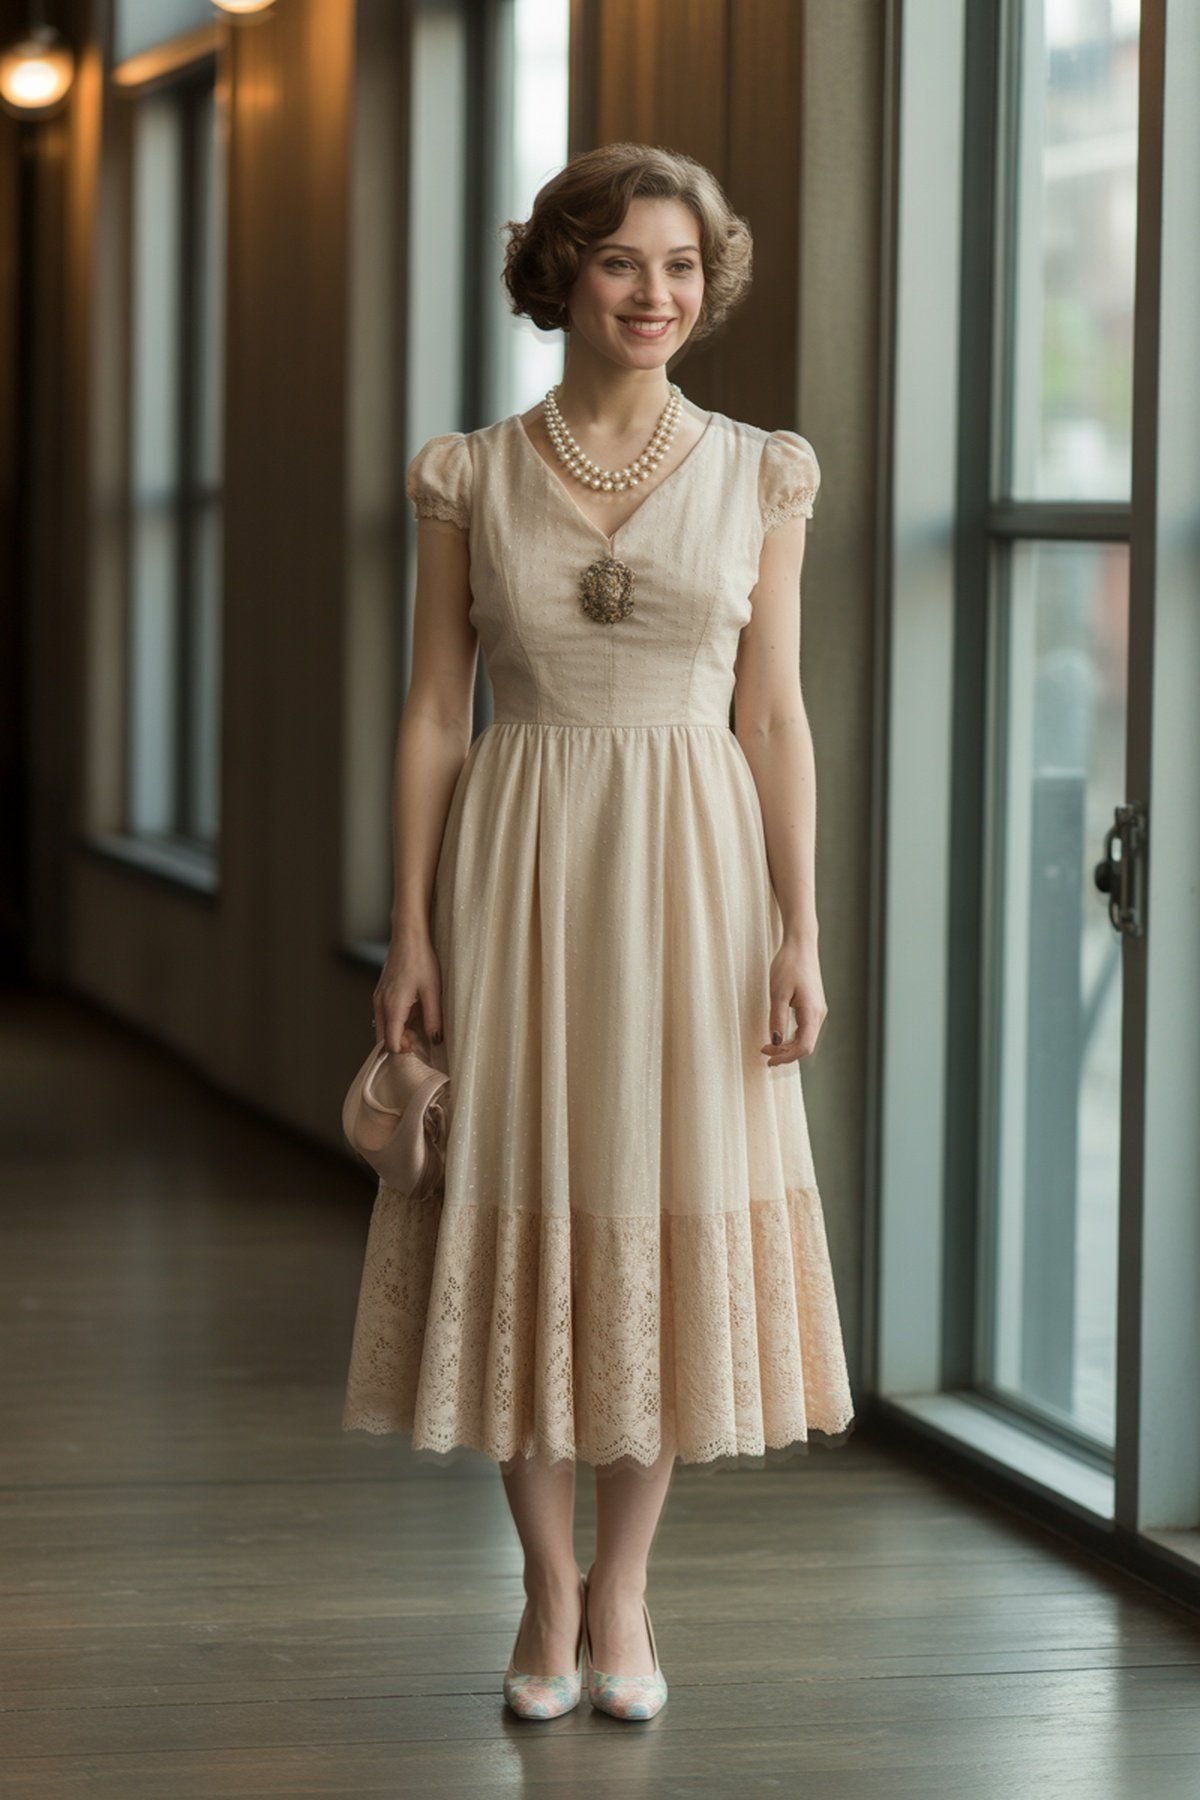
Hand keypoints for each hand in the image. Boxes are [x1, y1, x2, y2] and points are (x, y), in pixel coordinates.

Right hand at [373, 927, 442, 1053]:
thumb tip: (436, 1041)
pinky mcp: (380, 993)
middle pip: (383, 1038)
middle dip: (399, 1044)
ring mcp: (378, 998)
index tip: (420, 1046)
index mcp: (392, 1008)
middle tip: (419, 1040)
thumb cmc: (421, 961)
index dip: (404, 1051)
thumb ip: (433, 1019)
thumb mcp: (432, 992)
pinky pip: (383, 1016)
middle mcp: (380, 1005)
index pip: (390, 1043)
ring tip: (417, 1028)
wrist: (407, 937)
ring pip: (382, 1028)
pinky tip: (411, 1015)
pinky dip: (394, 1023)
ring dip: (396, 1033)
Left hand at [760, 936, 826, 1064]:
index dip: (786, 1057)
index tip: (768, 1059)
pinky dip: (792, 1037)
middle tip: (763, 1052)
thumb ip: (777, 1019)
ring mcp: (818, 1010)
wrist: (801, 945)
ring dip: (788, 1046)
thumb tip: (775, 1042)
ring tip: (769, 1046)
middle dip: (785, 1054)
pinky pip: (805, 1029)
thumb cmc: (789, 965)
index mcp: (812, 1012)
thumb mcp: (777, 993)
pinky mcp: (814, 1005)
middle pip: (806, 1046)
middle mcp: (819, 1014)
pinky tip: (779, 1035)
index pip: (804, 1047)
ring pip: (806, 1038)